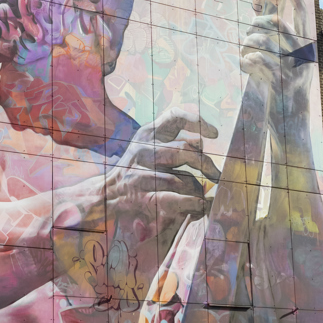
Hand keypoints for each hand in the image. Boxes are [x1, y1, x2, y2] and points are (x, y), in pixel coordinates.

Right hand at [106, 107, 220, 240]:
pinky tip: (199, 206)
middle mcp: (142, 148)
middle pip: (183, 151)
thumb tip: (201, 145)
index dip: (197, 122)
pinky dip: (189, 202)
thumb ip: (173, 143)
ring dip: (196, 189)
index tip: (215, 134)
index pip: (175, 117)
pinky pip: (170, 199)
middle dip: (205, 165)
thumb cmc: (135, 171)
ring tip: (204, 197)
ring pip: (178, 179)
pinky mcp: (137, 193)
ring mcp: (137, 171)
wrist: (106, 194)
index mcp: (148, 133)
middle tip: (217, 176)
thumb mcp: (150, 149)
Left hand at [240, 0, 313, 102]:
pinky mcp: (282, 83)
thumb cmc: (282, 84)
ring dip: (247, 43)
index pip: (302, 11)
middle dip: (258, 21)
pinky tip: (245, 65)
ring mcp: (294, 68)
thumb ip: (268, 28)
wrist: (292, 122)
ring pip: (265, 42)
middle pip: (280, 23)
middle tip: (247, 30)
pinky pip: (259, 62)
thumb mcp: (280, 56)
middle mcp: (303, 53)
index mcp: (305, 44)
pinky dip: (247, 60)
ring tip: (243, 51)